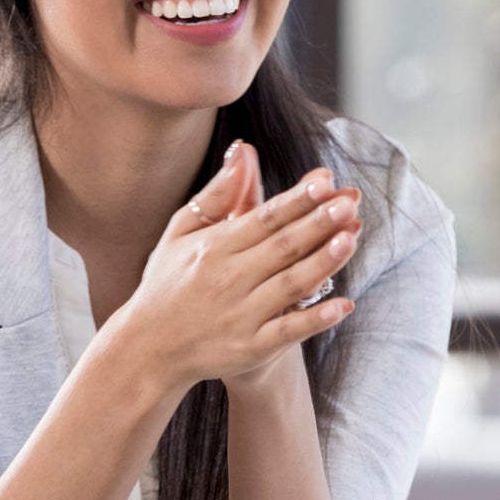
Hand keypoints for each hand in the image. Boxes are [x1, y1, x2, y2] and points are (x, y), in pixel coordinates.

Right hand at [106, 142, 361, 392]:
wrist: (149, 348)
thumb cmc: (168, 283)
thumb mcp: (181, 233)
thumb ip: (217, 195)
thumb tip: (242, 151)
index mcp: (215, 247)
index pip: (264, 218)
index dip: (296, 200)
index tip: (325, 181)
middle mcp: (229, 278)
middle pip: (282, 246)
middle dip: (318, 223)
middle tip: (350, 203)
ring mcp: (242, 315)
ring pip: (290, 284)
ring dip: (322, 262)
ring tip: (351, 238)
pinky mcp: (251, 348)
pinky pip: (288, 332)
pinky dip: (316, 319)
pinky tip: (345, 305)